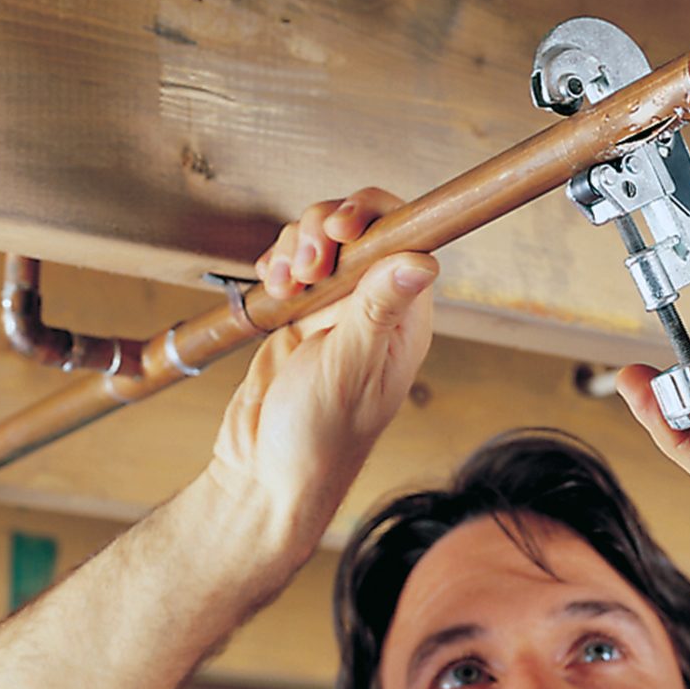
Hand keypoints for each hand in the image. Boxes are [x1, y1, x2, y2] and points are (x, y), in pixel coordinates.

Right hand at [207, 188, 438, 558]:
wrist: (266, 472)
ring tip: (284, 286)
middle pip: (357, 226)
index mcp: (404, 319)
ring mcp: (336, 308)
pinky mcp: (301, 313)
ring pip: (319, 240)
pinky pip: (291, 263)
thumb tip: (423, 259)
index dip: (373, 216)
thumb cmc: (318, 436)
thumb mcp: (348, 369)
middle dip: (322, 231)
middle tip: (306, 269)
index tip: (340, 230)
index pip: (406, 238)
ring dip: (294, 247)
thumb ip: (378, 309)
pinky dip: (276, 264)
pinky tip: (272, 289)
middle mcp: (375, 306)